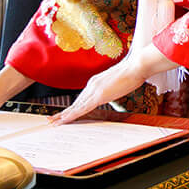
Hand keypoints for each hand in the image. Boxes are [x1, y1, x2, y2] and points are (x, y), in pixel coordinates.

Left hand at [49, 44, 176, 125]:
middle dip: (64, 112)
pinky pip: (83, 108)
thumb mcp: (118, 82)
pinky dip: (72, 115)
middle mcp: (92, 85)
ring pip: (76, 106)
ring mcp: (94, 90)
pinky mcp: (99, 96)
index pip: (81, 97)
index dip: (72, 106)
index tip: (65, 112)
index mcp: (96, 81)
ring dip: (64, 115)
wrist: (135, 66)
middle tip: (52, 120)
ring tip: (54, 122)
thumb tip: (111, 92)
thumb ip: (111, 87)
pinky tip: (66, 120)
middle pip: (75, 102)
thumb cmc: (131, 72)